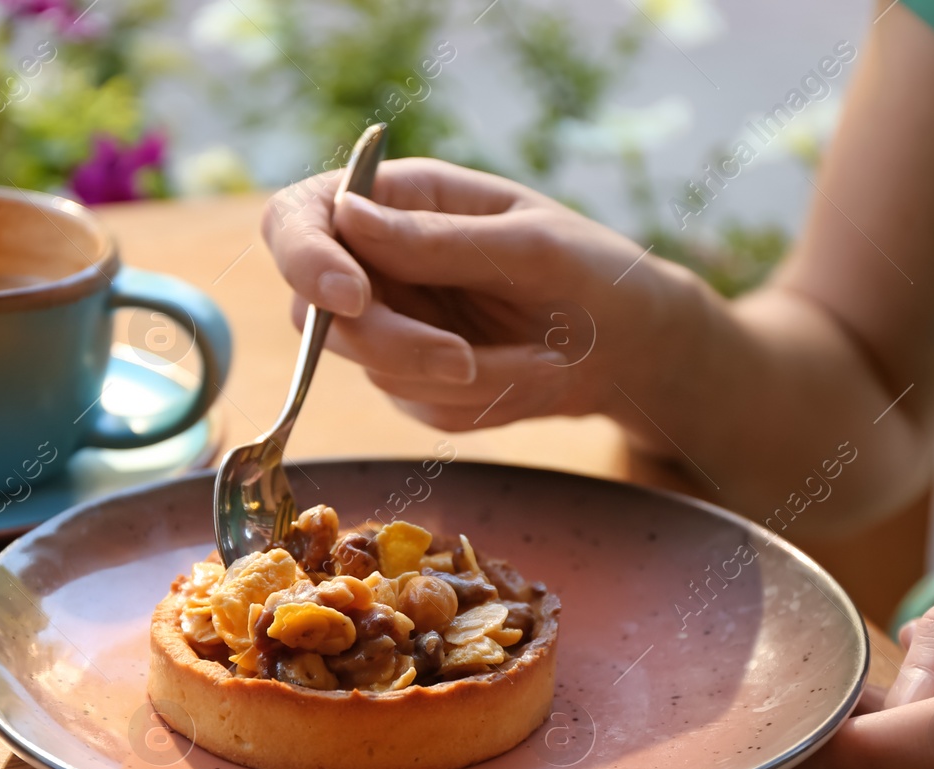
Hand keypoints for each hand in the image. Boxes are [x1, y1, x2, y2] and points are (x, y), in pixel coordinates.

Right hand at [260, 158, 692, 430]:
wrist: (633, 348)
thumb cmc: (593, 273)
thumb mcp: (529, 246)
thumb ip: (437, 239)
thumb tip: (345, 217)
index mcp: (400, 199)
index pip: (300, 216)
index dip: (305, 256)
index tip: (351, 298)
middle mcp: (380, 260)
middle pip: (320, 311)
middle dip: (395, 343)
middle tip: (465, 362)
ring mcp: (392, 322)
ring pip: (372, 366)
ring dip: (458, 377)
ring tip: (544, 361)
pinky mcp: (412, 379)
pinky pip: (416, 403)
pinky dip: (478, 400)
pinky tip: (532, 375)